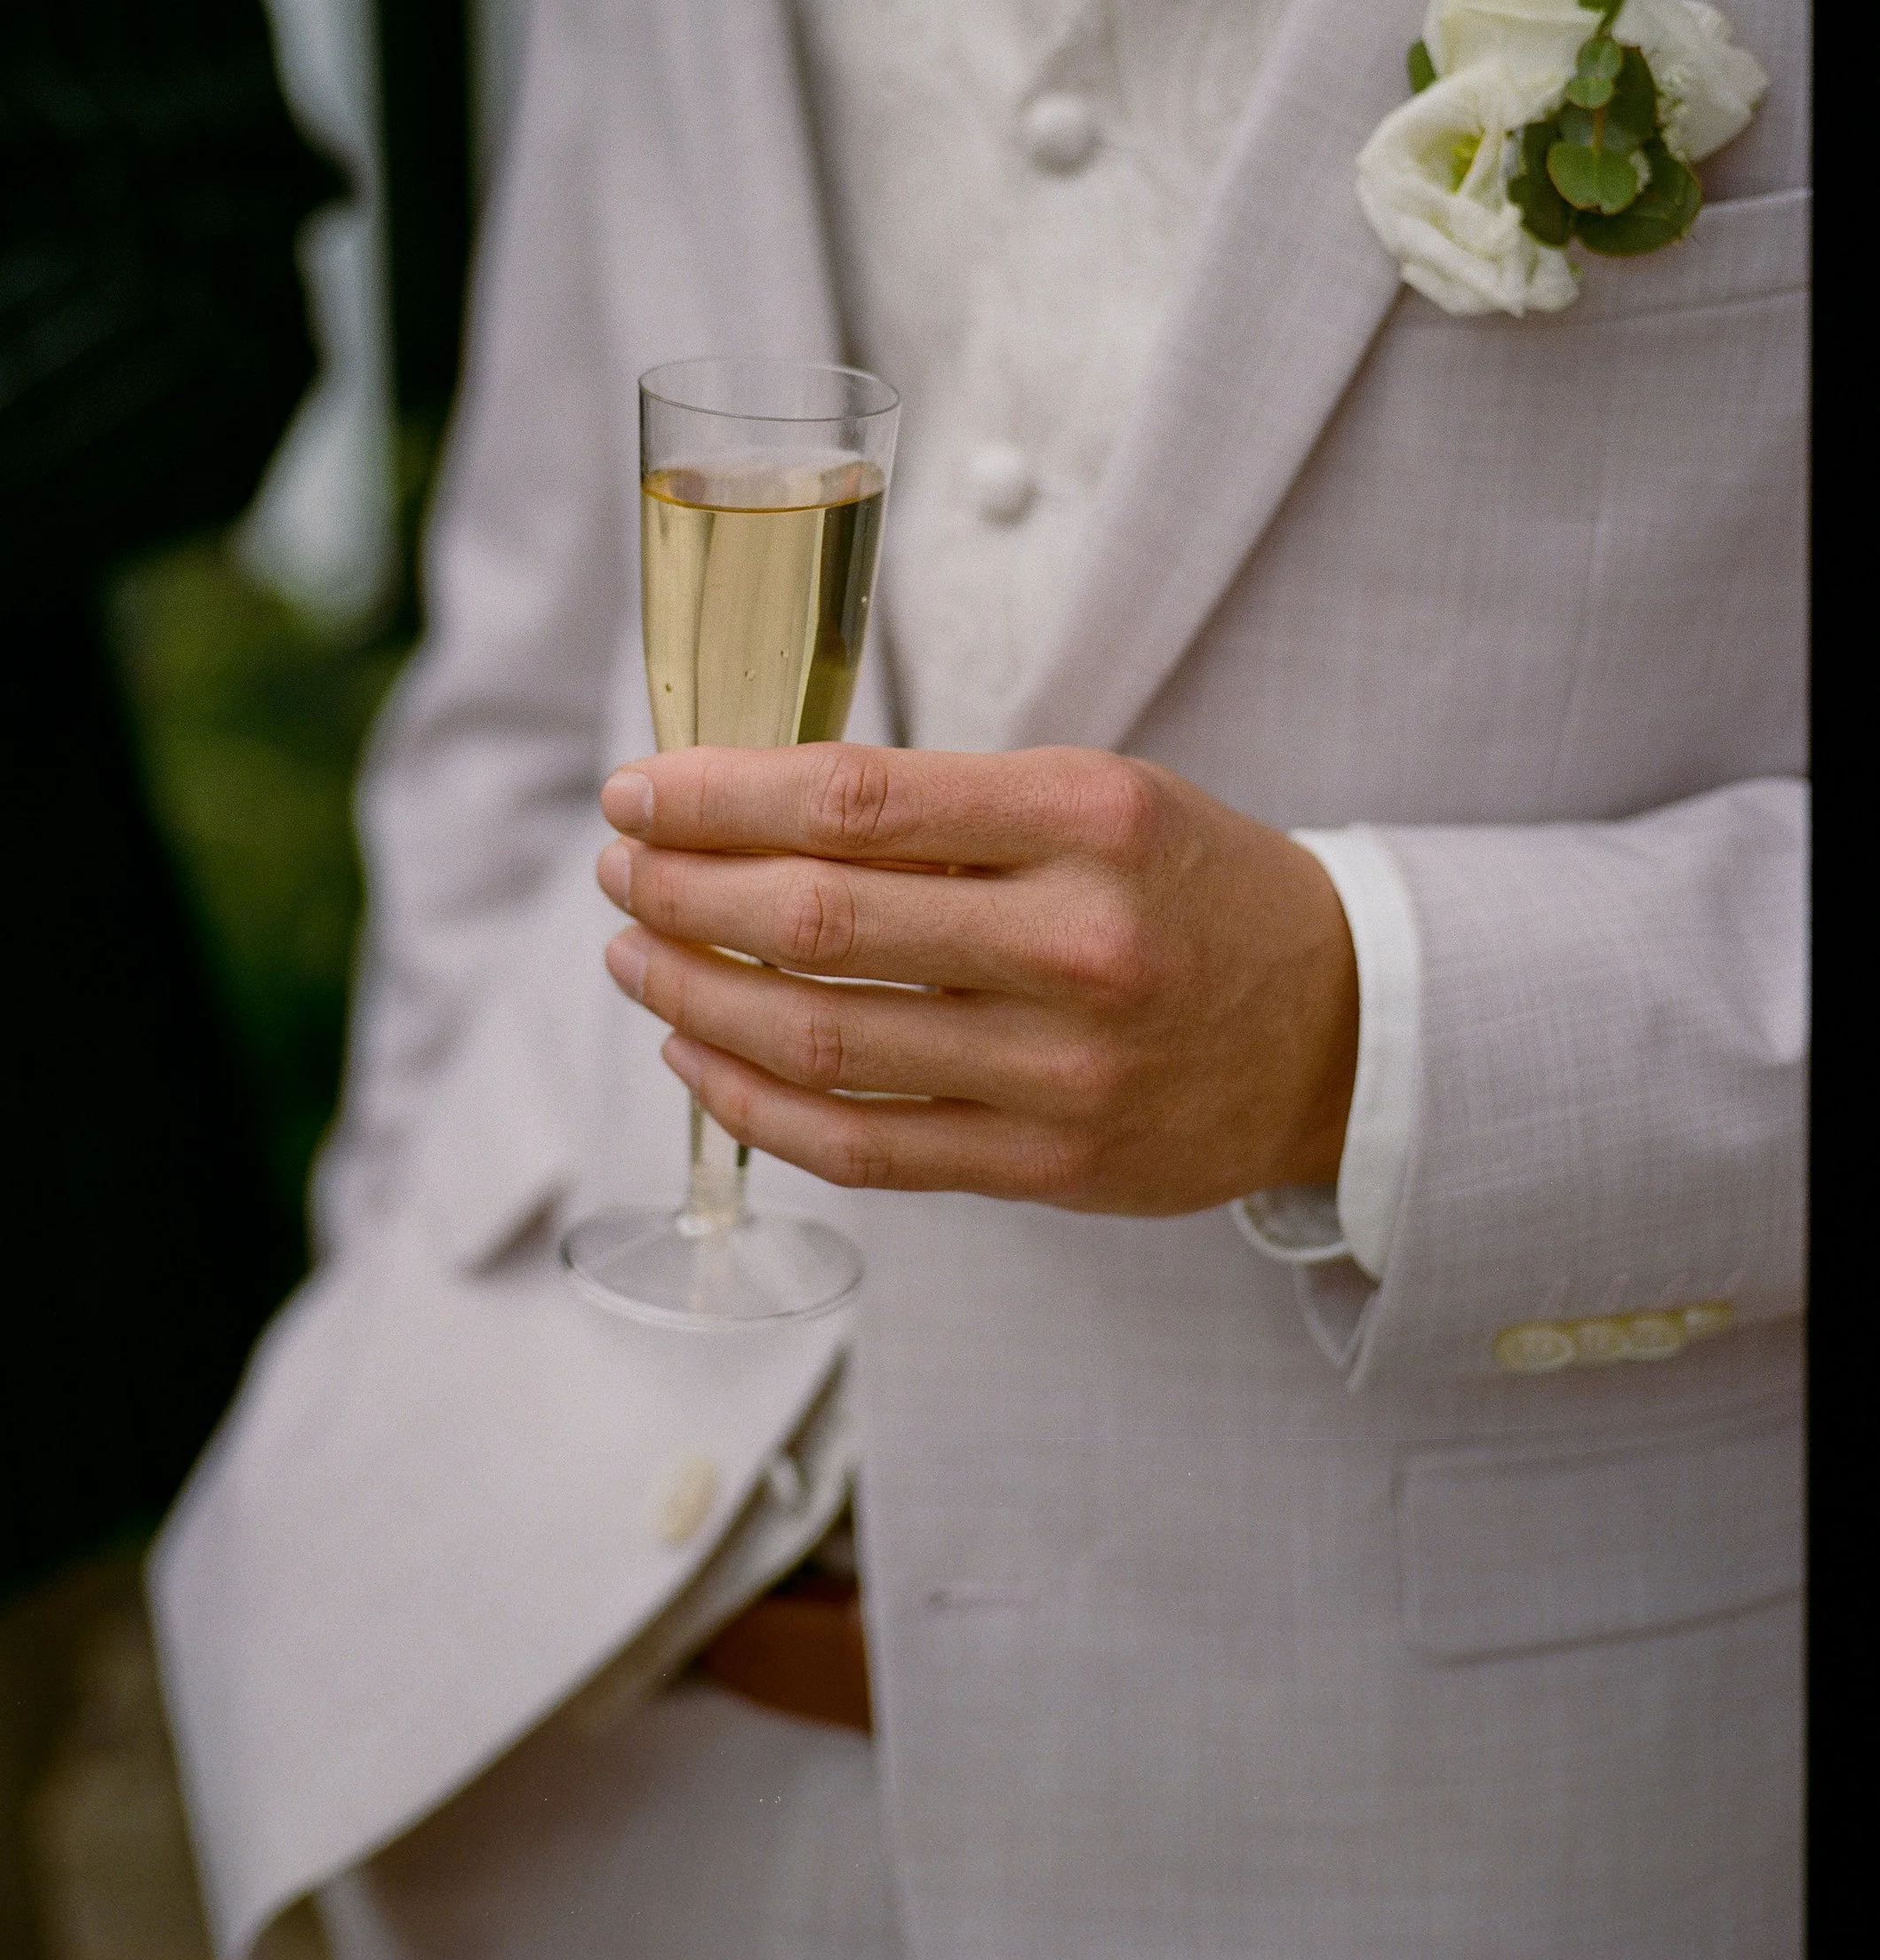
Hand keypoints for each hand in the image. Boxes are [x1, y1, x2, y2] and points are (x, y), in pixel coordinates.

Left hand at [596, 743, 1357, 1217]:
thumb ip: (942, 809)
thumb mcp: (1098, 797)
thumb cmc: (1188, 887)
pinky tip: (695, 1050)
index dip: (718, 798)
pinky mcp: (1049, 1167)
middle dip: (685, 891)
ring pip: (821, 1041)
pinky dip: (753, 1100)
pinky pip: (860, 1147)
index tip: (638, 792)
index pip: (856, 801)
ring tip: (632, 954)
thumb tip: (741, 809)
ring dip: (694, 993)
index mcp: (1090, 818)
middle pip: (821, 921)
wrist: (1339, 1028)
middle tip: (619, 869)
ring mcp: (1065, 1071)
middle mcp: (1080, 945)